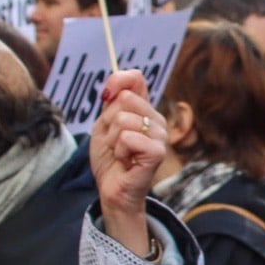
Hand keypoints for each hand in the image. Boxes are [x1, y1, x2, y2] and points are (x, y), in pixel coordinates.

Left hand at [91, 68, 167, 254]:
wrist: (113, 190)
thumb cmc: (110, 159)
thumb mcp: (104, 124)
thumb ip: (111, 100)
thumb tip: (116, 74)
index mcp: (145, 110)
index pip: (135, 78)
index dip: (117, 82)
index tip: (106, 97)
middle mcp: (157, 119)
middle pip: (125, 99)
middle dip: (109, 121)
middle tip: (115, 141)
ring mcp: (160, 136)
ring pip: (123, 120)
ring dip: (112, 140)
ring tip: (120, 153)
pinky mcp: (157, 151)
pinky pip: (127, 138)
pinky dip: (118, 151)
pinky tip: (125, 161)